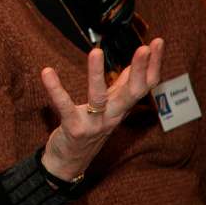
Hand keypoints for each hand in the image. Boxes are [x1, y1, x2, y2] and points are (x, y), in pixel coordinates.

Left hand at [40, 38, 163, 180]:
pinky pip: (64, 106)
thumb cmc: (89, 129)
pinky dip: (55, 89)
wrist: (69, 163)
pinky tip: (47, 72)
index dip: (153, 65)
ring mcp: (94, 123)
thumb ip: (119, 87)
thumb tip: (132, 66)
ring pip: (99, 98)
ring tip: (96, 51)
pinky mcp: (73, 128)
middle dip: (140, 70)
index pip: (145, 86)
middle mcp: (112, 116)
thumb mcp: (108, 108)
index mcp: (121, 107)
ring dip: (97, 74)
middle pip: (132, 93)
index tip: (159, 41)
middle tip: (145, 48)